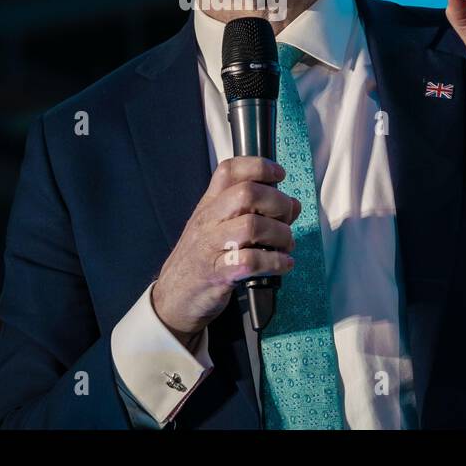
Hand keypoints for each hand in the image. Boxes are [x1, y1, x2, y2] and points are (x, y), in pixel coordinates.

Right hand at [151, 156, 299, 344]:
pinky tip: (283, 264)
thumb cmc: (201, 260)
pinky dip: (275, 262)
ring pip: (252, 225)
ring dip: (280, 235)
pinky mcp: (217, 274)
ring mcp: (210, 247)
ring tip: (286, 246)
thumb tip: (292, 205)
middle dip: (277, 203)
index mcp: (209, 205)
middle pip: (247, 193)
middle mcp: (208, 221)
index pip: (229, 170)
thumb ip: (255, 213)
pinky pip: (250, 261)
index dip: (259, 166)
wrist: (172, 298)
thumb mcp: (220, 229)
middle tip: (286, 219)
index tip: (279, 175)